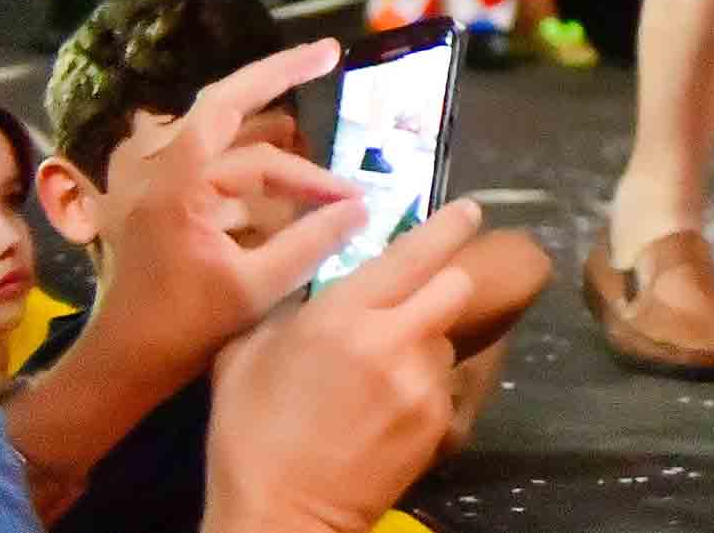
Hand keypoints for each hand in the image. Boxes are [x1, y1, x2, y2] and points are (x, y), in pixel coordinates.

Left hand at [83, 41, 364, 402]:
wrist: (119, 367)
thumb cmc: (181, 329)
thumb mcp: (257, 288)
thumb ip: (314, 241)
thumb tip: (363, 206)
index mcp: (176, 180)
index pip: (231, 102)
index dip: (282, 71)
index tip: (331, 54)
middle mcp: (159, 171)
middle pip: (232, 120)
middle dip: (285, 109)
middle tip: (332, 88)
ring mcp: (152, 189)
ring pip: (226, 153)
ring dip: (275, 163)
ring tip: (326, 189)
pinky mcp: (155, 209)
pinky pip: (210, 176)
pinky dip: (250, 185)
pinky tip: (286, 210)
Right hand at [204, 199, 486, 532]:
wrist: (281, 518)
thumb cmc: (250, 436)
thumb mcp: (245, 357)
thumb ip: (286, 309)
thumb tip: (313, 284)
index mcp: (344, 315)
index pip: (416, 252)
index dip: (449, 226)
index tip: (468, 210)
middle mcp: (396, 339)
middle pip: (455, 287)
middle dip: (440, 286)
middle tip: (412, 303)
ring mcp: (423, 383)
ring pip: (445, 339)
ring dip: (423, 344)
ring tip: (380, 377)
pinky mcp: (437, 422)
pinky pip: (439, 386)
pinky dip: (419, 390)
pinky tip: (382, 415)